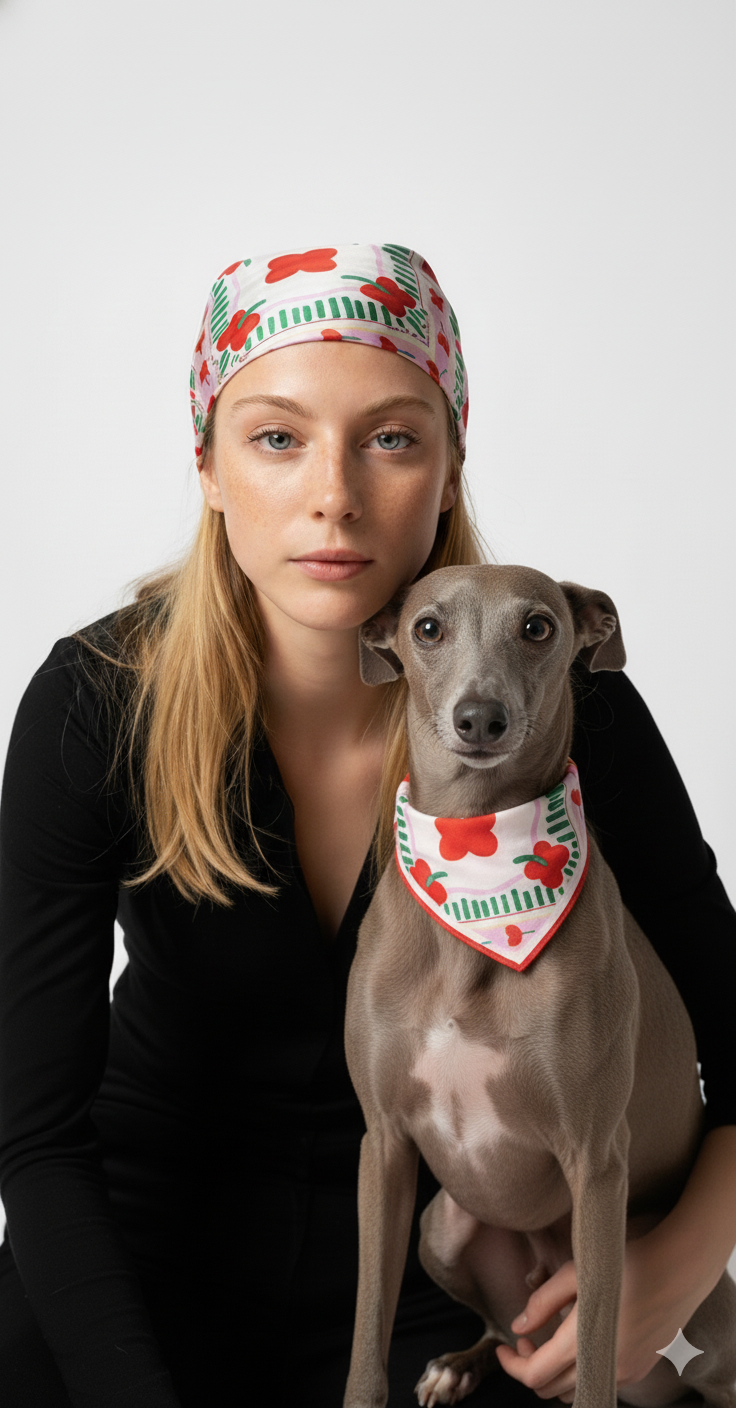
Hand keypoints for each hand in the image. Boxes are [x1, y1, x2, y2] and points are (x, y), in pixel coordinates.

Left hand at [494, 1233, 701, 1402]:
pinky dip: (579, 1372)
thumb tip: (518, 1328)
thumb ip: (542, 1303)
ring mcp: (623, 1372)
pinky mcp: (638, 1369)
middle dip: (529, 1368)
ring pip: (574, 1392)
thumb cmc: (625, 1263)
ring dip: (554, 1374)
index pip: (534, 1375)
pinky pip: (598, 1382)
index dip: (511, 1365)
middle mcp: (603, 1366)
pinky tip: (581, 1342)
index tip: (502, 1346)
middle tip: (526, 1337)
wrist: (677, 1270)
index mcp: (582, 1343)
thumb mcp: (575, 1273)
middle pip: (550, 1389)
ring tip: (549, 1341)